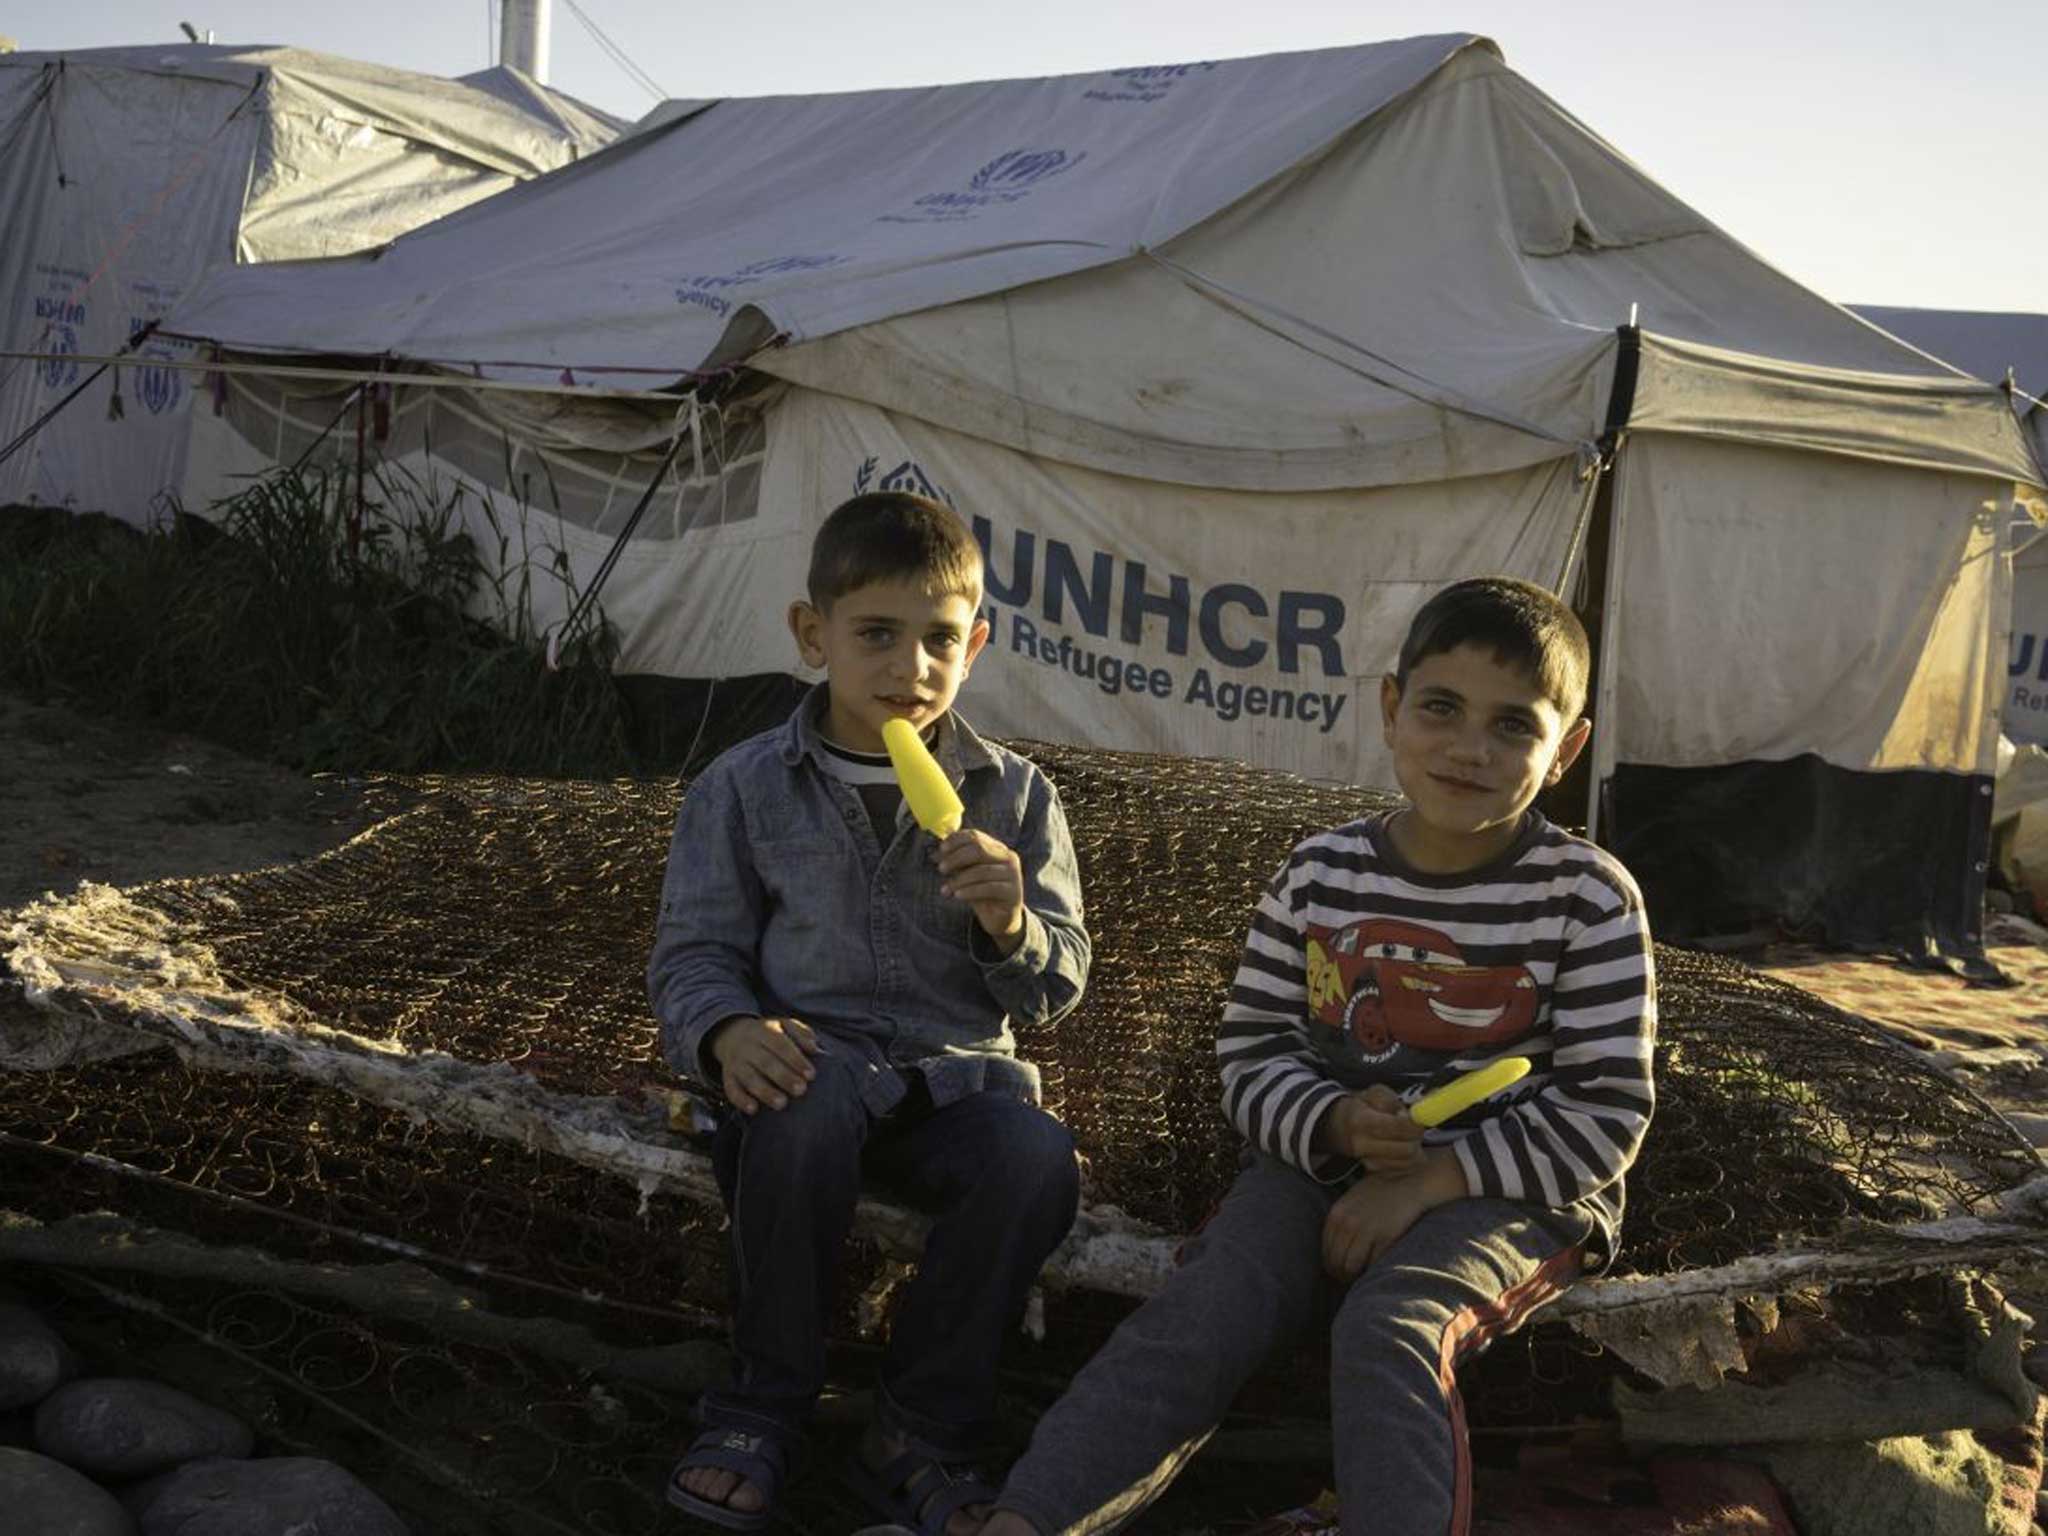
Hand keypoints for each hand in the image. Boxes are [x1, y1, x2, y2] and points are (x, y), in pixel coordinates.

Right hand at [708, 1015, 819, 1113]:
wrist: (732, 1034)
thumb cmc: (769, 1034)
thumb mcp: (785, 1025)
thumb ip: (802, 1034)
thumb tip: (815, 1049)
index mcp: (765, 1031)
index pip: (781, 1045)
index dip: (796, 1060)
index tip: (811, 1075)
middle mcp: (748, 1046)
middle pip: (766, 1062)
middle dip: (784, 1077)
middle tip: (801, 1090)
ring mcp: (736, 1062)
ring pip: (749, 1078)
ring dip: (765, 1092)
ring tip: (782, 1104)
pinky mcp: (728, 1077)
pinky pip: (731, 1089)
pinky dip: (741, 1100)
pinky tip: (753, 1110)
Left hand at [935, 828, 1025, 954]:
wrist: (1001, 919)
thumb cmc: (982, 893)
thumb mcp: (967, 875)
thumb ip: (956, 864)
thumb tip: (934, 855)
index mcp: (997, 848)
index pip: (975, 836)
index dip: (956, 840)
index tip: (941, 849)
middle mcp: (1008, 857)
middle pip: (978, 850)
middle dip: (956, 858)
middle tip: (941, 869)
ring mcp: (1013, 874)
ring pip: (981, 871)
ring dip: (959, 880)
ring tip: (945, 889)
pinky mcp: (1013, 892)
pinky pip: (987, 888)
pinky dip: (969, 891)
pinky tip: (957, 896)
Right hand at [1315, 1085, 1424, 1170]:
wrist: (1340, 1127)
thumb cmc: (1362, 1107)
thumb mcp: (1375, 1093)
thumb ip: (1393, 1102)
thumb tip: (1409, 1116)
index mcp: (1362, 1121)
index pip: (1396, 1127)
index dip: (1414, 1125)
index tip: (1419, 1120)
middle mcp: (1363, 1145)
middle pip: (1405, 1150)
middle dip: (1416, 1138)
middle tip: (1416, 1129)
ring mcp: (1369, 1161)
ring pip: (1408, 1162)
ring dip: (1415, 1149)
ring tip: (1408, 1137)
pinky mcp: (1376, 1171)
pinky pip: (1404, 1169)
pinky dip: (1409, 1159)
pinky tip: (1403, 1148)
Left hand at [1320, 1150, 1468, 1283]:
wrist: (1411, 1185)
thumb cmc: (1383, 1191)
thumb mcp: (1353, 1198)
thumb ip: (1341, 1218)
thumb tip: (1334, 1244)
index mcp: (1336, 1213)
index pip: (1325, 1249)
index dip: (1331, 1264)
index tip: (1337, 1271)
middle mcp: (1347, 1222)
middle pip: (1335, 1260)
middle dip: (1340, 1274)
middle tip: (1347, 1280)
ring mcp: (1365, 1231)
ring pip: (1350, 1266)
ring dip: (1353, 1277)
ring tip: (1359, 1280)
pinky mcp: (1384, 1238)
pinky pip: (1371, 1264)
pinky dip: (1371, 1271)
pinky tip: (1373, 1271)